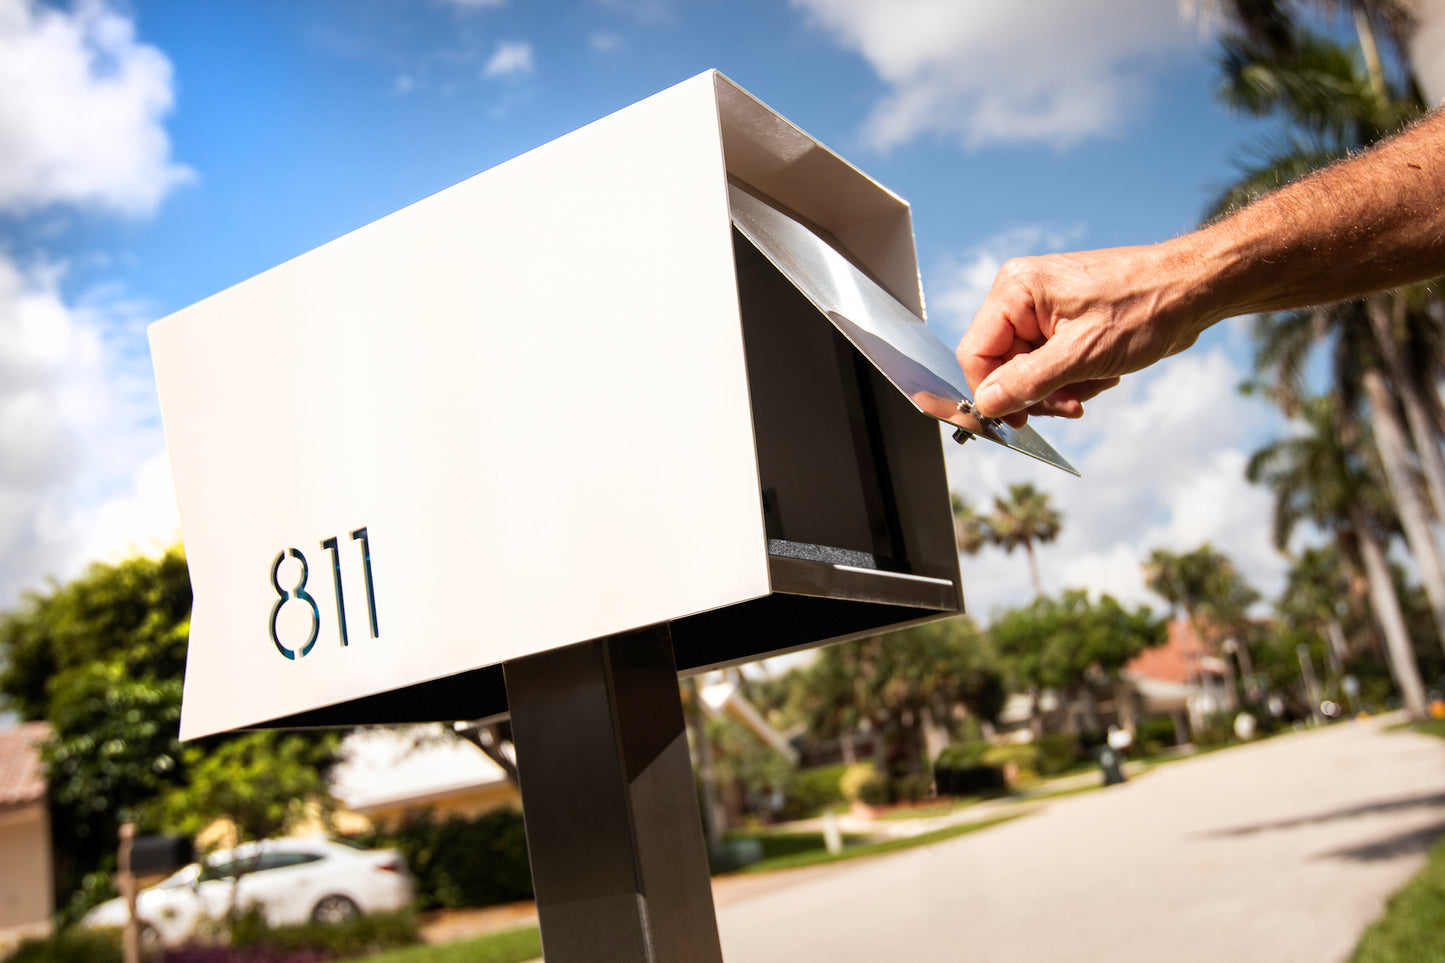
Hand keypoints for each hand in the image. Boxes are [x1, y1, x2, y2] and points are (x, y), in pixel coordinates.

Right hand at [955, 242, 1212, 425]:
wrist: (1195, 290)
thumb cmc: (1144, 307)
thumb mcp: (1081, 354)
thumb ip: (1026, 382)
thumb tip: (987, 404)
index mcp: (1016, 291)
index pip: (976, 353)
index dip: (991, 392)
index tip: (1014, 421)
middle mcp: (1023, 296)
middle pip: (1003, 365)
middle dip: (1038, 392)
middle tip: (1069, 406)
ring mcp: (1045, 310)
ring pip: (1030, 370)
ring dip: (1062, 389)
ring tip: (1096, 384)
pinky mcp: (1066, 322)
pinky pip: (1053, 364)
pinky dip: (1076, 378)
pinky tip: (1104, 373)